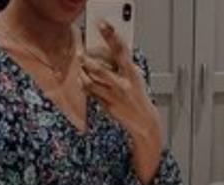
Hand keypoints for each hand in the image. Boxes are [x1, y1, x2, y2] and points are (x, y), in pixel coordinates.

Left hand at [78, 19, 160, 140]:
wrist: (143, 120)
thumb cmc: (138, 95)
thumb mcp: (136, 76)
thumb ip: (124, 65)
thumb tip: (110, 51)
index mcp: (132, 73)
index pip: (121, 50)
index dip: (111, 36)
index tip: (102, 25)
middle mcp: (123, 84)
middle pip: (100, 69)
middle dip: (88, 61)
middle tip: (81, 54)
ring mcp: (114, 96)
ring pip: (92, 82)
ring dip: (83, 73)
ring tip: (80, 67)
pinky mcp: (107, 106)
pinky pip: (92, 93)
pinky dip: (85, 85)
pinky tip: (82, 79)